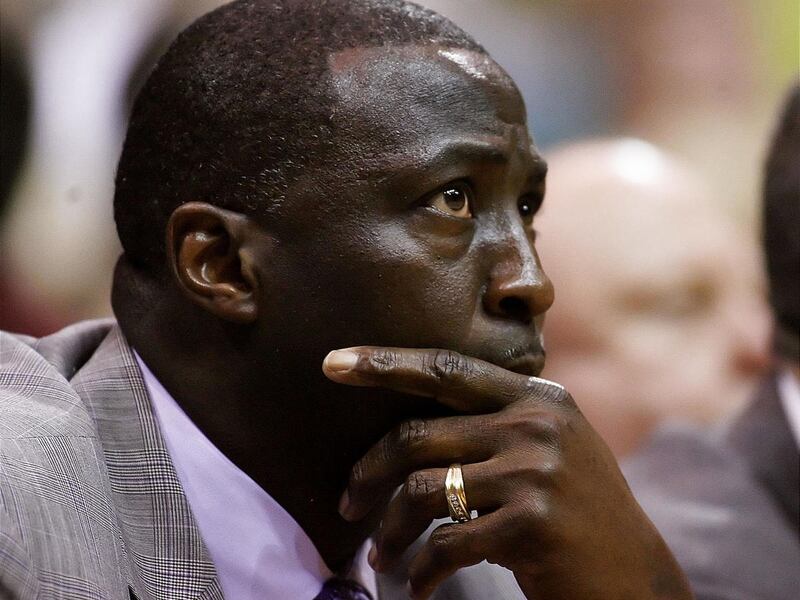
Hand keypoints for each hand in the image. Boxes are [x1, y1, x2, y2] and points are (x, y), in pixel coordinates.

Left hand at [323, 347, 691, 599]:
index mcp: (536, 396)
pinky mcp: (531, 523)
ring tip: (380, 556)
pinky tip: (417, 587)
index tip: (332, 362)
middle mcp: (535, 424)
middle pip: (417, 435)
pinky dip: (420, 571)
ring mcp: (535, 471)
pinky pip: (445, 543)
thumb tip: (409, 429)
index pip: (445, 369)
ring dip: (389, 531)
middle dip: (367, 472)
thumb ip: (497, 423)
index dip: (384, 364)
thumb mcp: (549, 448)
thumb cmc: (576, 512)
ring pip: (421, 491)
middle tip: (346, 504)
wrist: (633, 576)